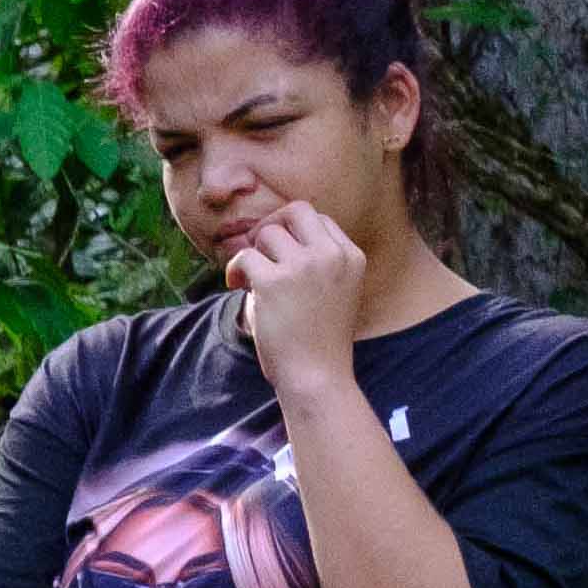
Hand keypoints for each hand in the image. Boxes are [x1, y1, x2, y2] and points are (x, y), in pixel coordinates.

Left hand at [219, 203, 374, 388]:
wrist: (317, 376)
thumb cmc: (319, 341)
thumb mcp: (334, 291)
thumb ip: (315, 262)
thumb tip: (268, 233)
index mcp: (351, 256)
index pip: (319, 219)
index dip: (293, 233)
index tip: (281, 256)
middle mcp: (332, 255)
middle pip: (295, 211)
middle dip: (272, 226)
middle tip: (259, 252)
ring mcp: (305, 266)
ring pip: (266, 233)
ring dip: (253, 253)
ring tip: (251, 280)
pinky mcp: (275, 282)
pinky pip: (244, 256)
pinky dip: (235, 270)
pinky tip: (237, 286)